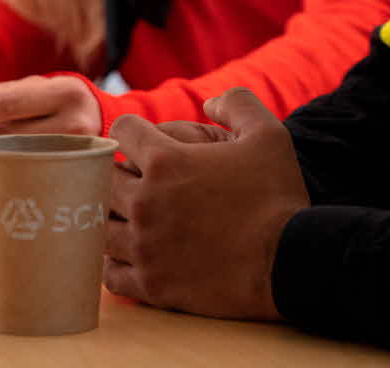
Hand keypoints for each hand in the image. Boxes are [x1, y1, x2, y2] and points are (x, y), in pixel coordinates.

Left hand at [0, 74, 103, 166]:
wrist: (107, 125)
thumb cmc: (61, 102)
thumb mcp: (37, 89)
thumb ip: (1, 92)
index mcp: (61, 93)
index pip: (9, 103)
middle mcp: (72, 124)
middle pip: (6, 136)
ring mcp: (74, 155)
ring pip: (12, 159)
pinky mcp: (73, 177)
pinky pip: (25, 176)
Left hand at [103, 87, 309, 319]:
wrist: (290, 261)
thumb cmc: (278, 195)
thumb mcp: (268, 133)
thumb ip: (236, 103)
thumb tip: (208, 104)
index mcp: (166, 162)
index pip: (122, 131)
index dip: (135, 132)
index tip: (146, 143)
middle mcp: (145, 203)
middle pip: (103, 179)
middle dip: (118, 174)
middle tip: (138, 180)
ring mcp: (145, 247)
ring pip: (100, 227)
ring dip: (113, 218)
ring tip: (130, 218)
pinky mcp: (152, 285)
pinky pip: (110, 273)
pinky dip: (116, 262)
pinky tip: (132, 255)